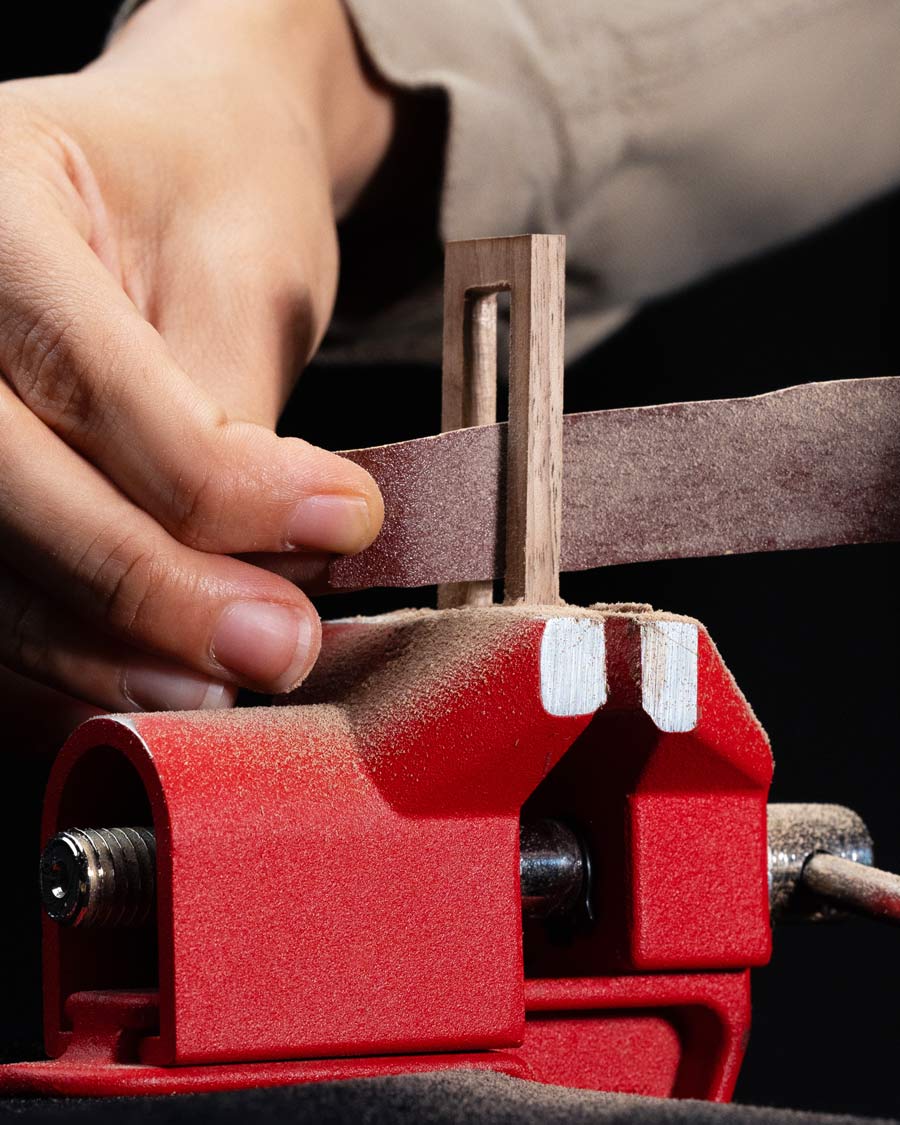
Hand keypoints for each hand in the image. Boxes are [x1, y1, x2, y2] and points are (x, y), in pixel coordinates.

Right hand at [0, 0, 391, 713]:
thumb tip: (257, 573)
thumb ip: (230, 417)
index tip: (336, 523)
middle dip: (148, 588)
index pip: (85, 378)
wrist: (173, 166)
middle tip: (277, 644)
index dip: (212, 481)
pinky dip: (53, 667)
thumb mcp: (243, 273)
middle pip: (2, 485)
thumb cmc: (213, 192)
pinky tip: (138, 690)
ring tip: (221, 680)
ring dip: (99, 653)